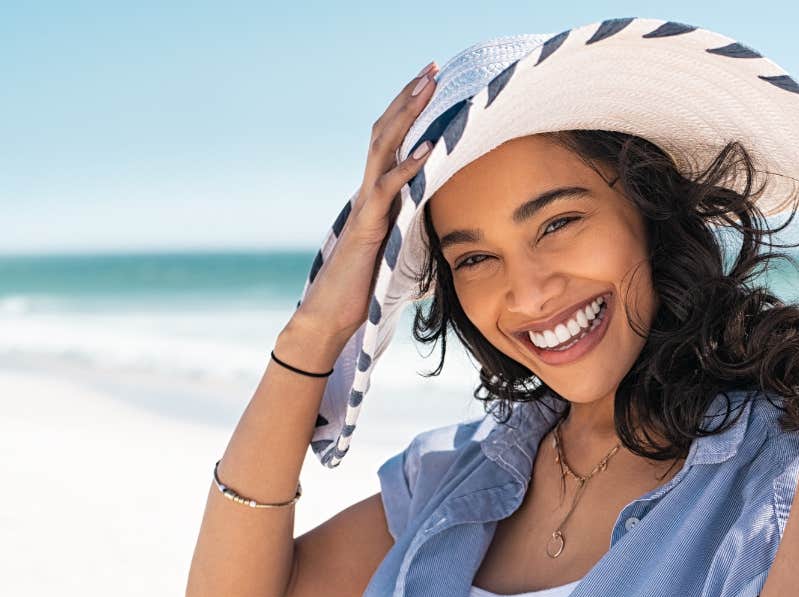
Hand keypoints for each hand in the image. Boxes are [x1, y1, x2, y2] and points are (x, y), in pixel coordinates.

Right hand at [292, 60, 441, 340]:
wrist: (334, 316)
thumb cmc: (368, 290)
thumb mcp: (407, 258)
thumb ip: (425, 242)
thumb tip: (455, 247)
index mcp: (380, 197)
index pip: (395, 142)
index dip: (411, 112)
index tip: (434, 86)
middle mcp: (370, 193)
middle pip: (387, 132)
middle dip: (410, 98)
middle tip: (433, 68)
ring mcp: (366, 206)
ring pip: (384, 149)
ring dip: (408, 116)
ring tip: (429, 87)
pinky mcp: (367, 226)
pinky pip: (388, 190)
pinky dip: (409, 167)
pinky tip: (430, 148)